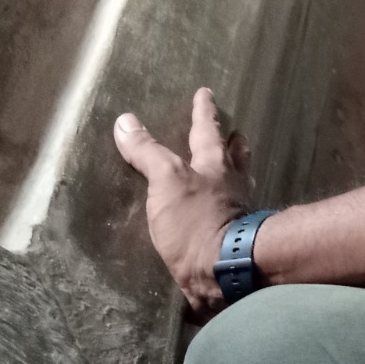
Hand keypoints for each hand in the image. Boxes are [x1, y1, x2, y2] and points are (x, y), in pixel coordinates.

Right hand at [114, 88, 252, 316]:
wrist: (225, 271)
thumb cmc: (196, 219)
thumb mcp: (166, 181)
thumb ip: (148, 153)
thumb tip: (125, 120)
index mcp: (215, 164)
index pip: (207, 129)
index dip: (203, 111)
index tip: (205, 92)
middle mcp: (232, 182)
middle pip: (234, 155)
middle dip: (232, 142)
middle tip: (234, 131)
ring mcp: (238, 210)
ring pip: (239, 181)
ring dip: (235, 172)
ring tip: (232, 168)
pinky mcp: (235, 238)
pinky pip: (233, 212)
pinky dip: (230, 205)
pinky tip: (225, 211)